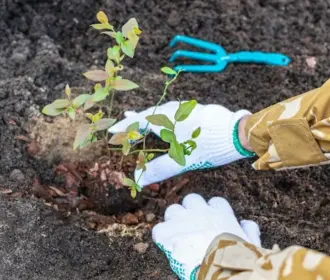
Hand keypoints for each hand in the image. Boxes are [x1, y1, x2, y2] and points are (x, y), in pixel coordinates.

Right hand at [108, 101, 252, 186]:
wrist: (239, 133)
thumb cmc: (208, 146)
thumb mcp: (182, 161)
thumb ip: (159, 170)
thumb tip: (138, 181)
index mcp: (167, 120)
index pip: (139, 122)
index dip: (124, 127)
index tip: (112, 130)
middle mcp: (175, 110)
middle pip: (149, 114)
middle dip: (136, 119)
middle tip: (124, 121)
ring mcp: (188, 109)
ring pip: (163, 111)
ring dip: (151, 116)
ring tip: (143, 120)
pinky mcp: (199, 110)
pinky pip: (175, 112)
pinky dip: (165, 116)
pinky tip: (170, 121)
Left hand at [152, 193, 260, 279]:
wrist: (220, 269)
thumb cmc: (238, 258)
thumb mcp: (251, 243)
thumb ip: (248, 230)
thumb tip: (246, 223)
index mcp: (221, 213)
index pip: (215, 202)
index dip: (213, 212)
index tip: (212, 223)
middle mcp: (200, 211)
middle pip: (191, 200)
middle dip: (190, 211)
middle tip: (191, 228)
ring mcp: (182, 220)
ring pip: (173, 210)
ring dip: (174, 222)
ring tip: (177, 237)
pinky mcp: (168, 233)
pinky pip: (159, 230)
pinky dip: (162, 238)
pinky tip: (166, 247)